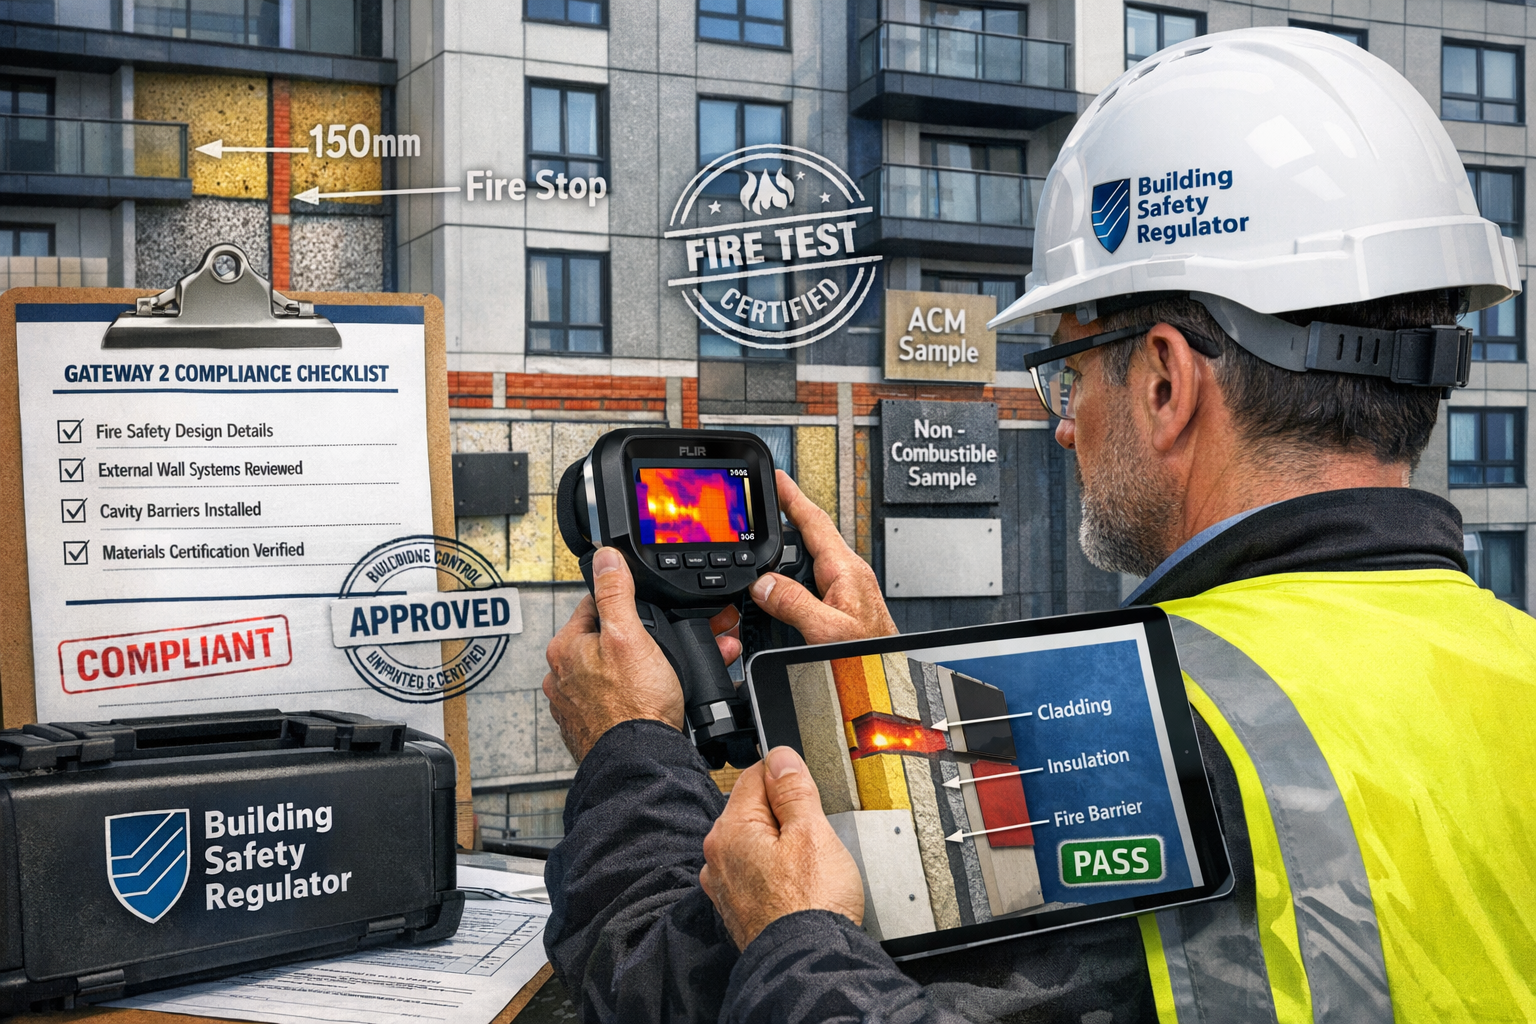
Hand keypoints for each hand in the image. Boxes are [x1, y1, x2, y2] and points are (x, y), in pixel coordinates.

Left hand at [543, 547, 739, 760]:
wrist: (640, 763)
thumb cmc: (633, 706)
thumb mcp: (629, 636)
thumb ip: (615, 593)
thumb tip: (605, 558)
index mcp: (565, 648)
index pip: (595, 607)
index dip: (628, 605)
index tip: (649, 612)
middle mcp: (564, 675)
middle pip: (608, 640)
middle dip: (644, 638)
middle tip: (671, 644)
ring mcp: (577, 704)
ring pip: (617, 670)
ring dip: (647, 666)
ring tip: (673, 672)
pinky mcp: (593, 726)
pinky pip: (619, 698)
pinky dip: (639, 694)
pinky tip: (659, 697)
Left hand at [700, 746, 864, 949]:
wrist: (808, 963)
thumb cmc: (810, 906)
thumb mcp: (812, 833)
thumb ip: (794, 790)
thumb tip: (781, 758)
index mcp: (730, 830)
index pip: (756, 775)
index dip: (788, 777)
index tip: (808, 791)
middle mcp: (719, 857)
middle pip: (755, 809)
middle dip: (786, 815)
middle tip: (815, 836)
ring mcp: (727, 885)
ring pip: (757, 842)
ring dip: (782, 845)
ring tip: (810, 866)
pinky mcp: (740, 908)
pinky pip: (758, 872)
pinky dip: (777, 872)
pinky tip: (799, 885)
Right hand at [748, 470, 897, 643]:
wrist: (890, 682)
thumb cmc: (871, 657)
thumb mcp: (827, 630)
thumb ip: (794, 604)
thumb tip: (763, 583)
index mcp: (846, 570)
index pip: (814, 521)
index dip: (792, 496)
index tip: (776, 476)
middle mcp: (848, 574)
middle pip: (809, 538)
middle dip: (784, 522)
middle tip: (760, 506)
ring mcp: (846, 588)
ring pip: (809, 561)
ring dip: (786, 555)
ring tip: (763, 550)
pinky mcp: (843, 604)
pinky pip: (811, 581)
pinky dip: (791, 579)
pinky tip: (781, 590)